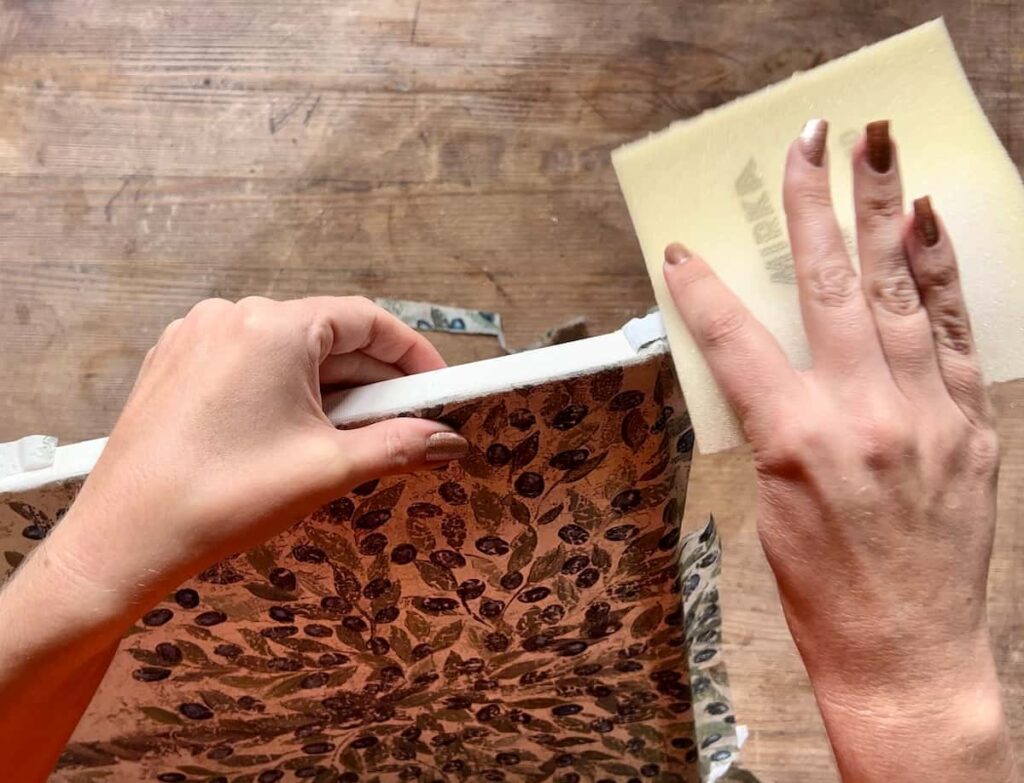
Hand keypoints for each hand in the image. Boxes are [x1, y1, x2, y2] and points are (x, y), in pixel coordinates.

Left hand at [0, 296, 468, 779]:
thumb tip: (448, 440)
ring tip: (345, 436)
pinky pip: (248, 362)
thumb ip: (399, 445)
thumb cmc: (222, 499)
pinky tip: (292, 431)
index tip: (438, 386)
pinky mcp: (173, 364)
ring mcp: (194, 337)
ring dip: (328, 385)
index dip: (412, 353)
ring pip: (287, 350)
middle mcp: (231, 316)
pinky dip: (283, 388)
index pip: (366, 320)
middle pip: (327, 333)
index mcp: (273, 327)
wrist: (122, 542)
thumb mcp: (328, 469)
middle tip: (402, 422)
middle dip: (371, 377)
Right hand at [663, 121, 1014, 781]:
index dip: (704, 291)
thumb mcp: (770, 502)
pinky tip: (928, 224)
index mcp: (797, 441)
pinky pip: (953, 332)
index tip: (684, 252)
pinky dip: (941, 274)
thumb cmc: (821, 591)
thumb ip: (771, 419)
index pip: (737, 342)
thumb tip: (766, 361)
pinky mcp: (971, 426)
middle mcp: (866, 415)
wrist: (906, 654)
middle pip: (831, 287)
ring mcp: (928, 415)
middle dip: (812, 205)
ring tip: (874, 150)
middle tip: (807, 142)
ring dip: (883, 213)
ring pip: (899, 291)